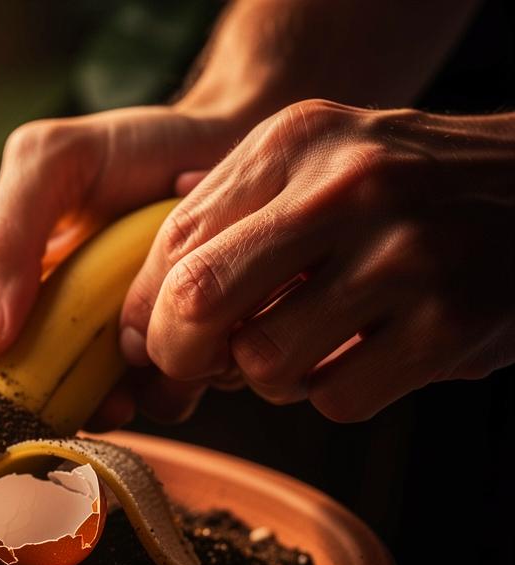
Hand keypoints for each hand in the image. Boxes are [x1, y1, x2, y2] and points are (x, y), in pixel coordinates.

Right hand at [0, 105, 237, 425]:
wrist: (231, 144)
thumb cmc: (134, 147)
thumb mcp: (51, 164)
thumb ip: (4, 237)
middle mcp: (40, 319)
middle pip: (14, 392)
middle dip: (39, 404)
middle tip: (65, 399)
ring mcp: (99, 345)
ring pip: (83, 407)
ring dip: (104, 404)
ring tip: (129, 382)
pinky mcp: (159, 361)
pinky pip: (151, 401)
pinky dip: (163, 394)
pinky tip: (181, 365)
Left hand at [121, 100, 514, 421]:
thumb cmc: (400, 188)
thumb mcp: (310, 165)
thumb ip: (223, 219)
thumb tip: (135, 320)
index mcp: (295, 143)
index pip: (174, 242)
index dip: (144, 311)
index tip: (148, 342)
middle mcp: (348, 188)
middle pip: (200, 301)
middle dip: (179, 353)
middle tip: (196, 366)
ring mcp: (405, 255)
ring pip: (265, 364)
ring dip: (270, 375)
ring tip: (308, 343)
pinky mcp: (450, 323)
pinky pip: (335, 399)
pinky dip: (335, 391)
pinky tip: (366, 352)